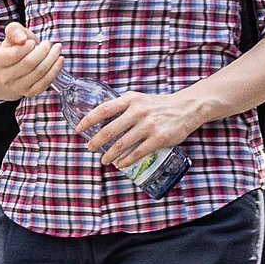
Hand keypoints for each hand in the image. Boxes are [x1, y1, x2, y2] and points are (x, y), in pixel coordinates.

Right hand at [0, 22, 62, 99]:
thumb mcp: (13, 34)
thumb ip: (14, 30)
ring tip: (56, 49)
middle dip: (43, 51)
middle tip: (48, 43)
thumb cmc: (17, 47)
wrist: (17, 64)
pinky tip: (59, 60)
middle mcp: (5, 77)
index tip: (33, 42)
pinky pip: (45, 83)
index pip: (15, 54)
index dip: (28, 46)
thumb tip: (21, 38)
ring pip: (39, 72)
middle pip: (29, 63)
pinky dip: (55, 70)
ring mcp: (17, 87)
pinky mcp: (30, 92)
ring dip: (52, 59)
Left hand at [79, 90, 203, 168]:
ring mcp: (149, 125)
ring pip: (122, 144)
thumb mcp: (139, 99)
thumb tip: (101, 116)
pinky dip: (126, 160)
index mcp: (131, 99)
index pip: (104, 109)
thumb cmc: (159, 105)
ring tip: (104, 160)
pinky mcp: (158, 138)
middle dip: (96, 142)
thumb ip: (122, 105)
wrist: (186, 108)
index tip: (78, 129)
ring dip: (110, 155)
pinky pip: (137, 153)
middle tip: (90, 148)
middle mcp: (138, 111)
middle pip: (110, 130)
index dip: (88, 120)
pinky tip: (120, 164)